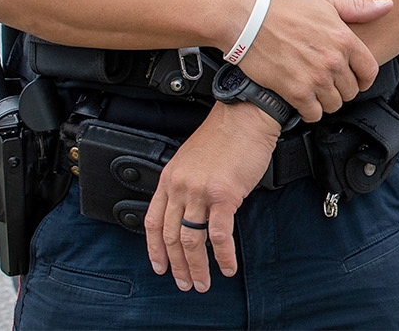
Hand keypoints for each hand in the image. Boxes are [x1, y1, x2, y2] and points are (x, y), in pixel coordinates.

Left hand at [144, 101, 278, 290]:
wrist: (246, 116)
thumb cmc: (225, 135)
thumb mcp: (192, 160)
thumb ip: (187, 186)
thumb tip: (190, 214)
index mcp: (170, 178)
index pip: (152, 221)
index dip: (155, 249)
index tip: (160, 266)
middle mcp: (180, 186)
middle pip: (171, 236)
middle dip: (177, 266)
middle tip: (185, 283)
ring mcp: (200, 192)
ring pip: (191, 241)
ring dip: (197, 267)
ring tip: (203, 282)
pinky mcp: (224, 195)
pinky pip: (219, 235)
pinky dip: (223, 256)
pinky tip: (227, 267)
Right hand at [234, 0, 390, 120]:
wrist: (249, 21)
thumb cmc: (285, 11)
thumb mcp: (325, 2)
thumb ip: (359, 7)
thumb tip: (386, 4)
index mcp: (344, 39)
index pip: (369, 72)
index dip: (362, 78)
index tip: (353, 79)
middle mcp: (333, 61)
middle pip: (351, 92)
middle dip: (340, 88)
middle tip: (326, 81)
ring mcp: (315, 78)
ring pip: (334, 105)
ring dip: (325, 100)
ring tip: (313, 89)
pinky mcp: (296, 92)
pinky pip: (314, 114)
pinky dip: (309, 111)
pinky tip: (302, 99)